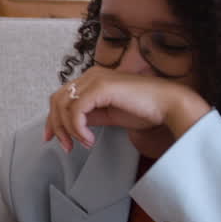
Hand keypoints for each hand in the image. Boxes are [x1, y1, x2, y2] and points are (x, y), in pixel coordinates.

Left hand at [45, 67, 209, 153]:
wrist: (169, 105)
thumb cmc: (144, 109)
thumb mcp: (108, 115)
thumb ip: (88, 116)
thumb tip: (70, 126)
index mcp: (91, 79)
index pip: (60, 97)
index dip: (52, 119)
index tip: (51, 139)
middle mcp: (90, 76)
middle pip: (57, 100)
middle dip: (56, 126)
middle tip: (66, 146)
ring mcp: (95, 79)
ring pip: (63, 105)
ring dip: (68, 129)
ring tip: (82, 143)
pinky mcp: (101, 87)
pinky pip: (77, 110)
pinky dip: (78, 128)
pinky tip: (89, 139)